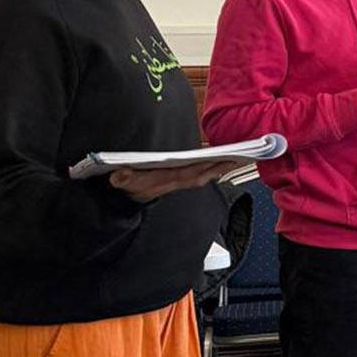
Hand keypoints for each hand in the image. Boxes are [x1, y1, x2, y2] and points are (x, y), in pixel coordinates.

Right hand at [109, 160, 239, 202]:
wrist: (129, 198)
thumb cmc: (129, 186)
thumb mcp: (122, 182)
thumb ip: (122, 178)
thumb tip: (120, 175)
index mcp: (167, 180)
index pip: (189, 173)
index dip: (203, 168)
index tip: (217, 161)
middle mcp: (177, 181)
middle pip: (202, 175)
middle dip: (218, 167)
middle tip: (236, 159)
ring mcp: (180, 181)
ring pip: (204, 175)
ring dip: (218, 168)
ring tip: (233, 159)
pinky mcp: (181, 179)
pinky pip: (200, 173)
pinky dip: (211, 168)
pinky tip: (219, 162)